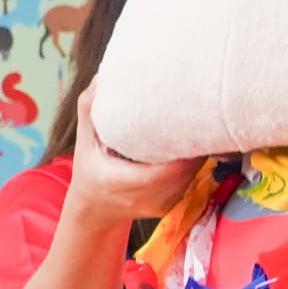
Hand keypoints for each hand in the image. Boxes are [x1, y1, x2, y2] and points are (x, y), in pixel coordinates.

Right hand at [69, 96, 200, 225]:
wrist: (95, 209)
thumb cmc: (89, 171)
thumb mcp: (84, 142)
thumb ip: (90, 111)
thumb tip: (100, 79)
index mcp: (122, 182)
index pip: (164, 169)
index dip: (182, 149)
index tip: (188, 121)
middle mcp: (145, 199)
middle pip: (184, 172)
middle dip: (195, 146)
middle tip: (201, 116)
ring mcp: (161, 206)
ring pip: (190, 178)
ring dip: (197, 154)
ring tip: (202, 127)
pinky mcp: (170, 207)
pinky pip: (189, 183)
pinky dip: (192, 165)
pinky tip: (195, 146)